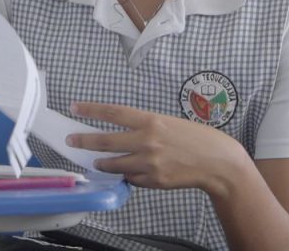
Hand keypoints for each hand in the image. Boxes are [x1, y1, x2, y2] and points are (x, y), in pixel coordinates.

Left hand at [67, 102, 246, 194]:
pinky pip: (131, 177)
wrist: (217, 162)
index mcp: (151, 121)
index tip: (75, 108)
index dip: (91, 110)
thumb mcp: (169, 123)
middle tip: (71, 140)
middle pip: (106, 141)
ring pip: (114, 164)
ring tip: (98, 162)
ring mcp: (149, 163)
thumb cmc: (195, 138)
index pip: (114, 112)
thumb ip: (145, 127)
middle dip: (84, 141)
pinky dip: (128, 174)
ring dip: (103, 163)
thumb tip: (122, 133)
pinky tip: (132, 171)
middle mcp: (147, 141)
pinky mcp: (153, 180)